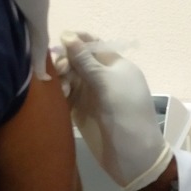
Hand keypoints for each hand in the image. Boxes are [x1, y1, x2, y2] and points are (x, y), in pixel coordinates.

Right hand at [56, 31, 172, 190]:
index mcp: (114, 65)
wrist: (133, 156)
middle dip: (64, 61)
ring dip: (60, 78)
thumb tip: (66, 34)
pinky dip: (59, 92)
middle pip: (76, 60)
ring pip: (68, 77)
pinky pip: (65, 95)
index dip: (75, 42)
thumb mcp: (106, 83)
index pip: (91, 45)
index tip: (57, 42)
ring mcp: (90, 95)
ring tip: (60, 88)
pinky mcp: (80, 111)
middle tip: (58, 71)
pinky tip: (58, 96)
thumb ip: (85, 60)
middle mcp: (101, 77)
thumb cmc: (126, 114)